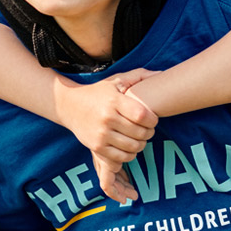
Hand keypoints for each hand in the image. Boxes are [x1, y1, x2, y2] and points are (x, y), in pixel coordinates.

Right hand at [62, 71, 157, 200]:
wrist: (69, 105)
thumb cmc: (98, 92)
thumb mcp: (116, 80)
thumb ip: (139, 75)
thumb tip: (162, 72)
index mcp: (114, 101)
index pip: (142, 115)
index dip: (153, 120)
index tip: (152, 119)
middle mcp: (107, 118)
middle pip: (140, 133)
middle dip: (149, 133)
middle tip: (147, 129)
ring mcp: (101, 134)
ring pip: (133, 147)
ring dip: (141, 144)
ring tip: (138, 137)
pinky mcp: (96, 146)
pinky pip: (122, 157)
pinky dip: (130, 154)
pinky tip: (128, 146)